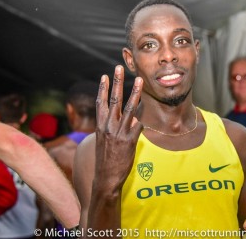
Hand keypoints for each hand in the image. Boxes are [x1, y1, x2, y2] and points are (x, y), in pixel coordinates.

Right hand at [94, 65, 143, 188]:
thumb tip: (122, 117)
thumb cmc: (105, 159)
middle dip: (117, 82)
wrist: (106, 177)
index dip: (103, 88)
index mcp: (100, 125)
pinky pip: (139, 125)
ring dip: (135, 92)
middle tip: (119, 67)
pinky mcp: (129, 140)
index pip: (101, 102)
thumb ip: (110, 127)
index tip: (105, 75)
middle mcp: (108, 126)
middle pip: (114, 99)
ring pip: (129, 108)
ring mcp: (119, 133)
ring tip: (139, 80)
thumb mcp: (103, 140)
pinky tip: (145, 114)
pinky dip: (142, 120)